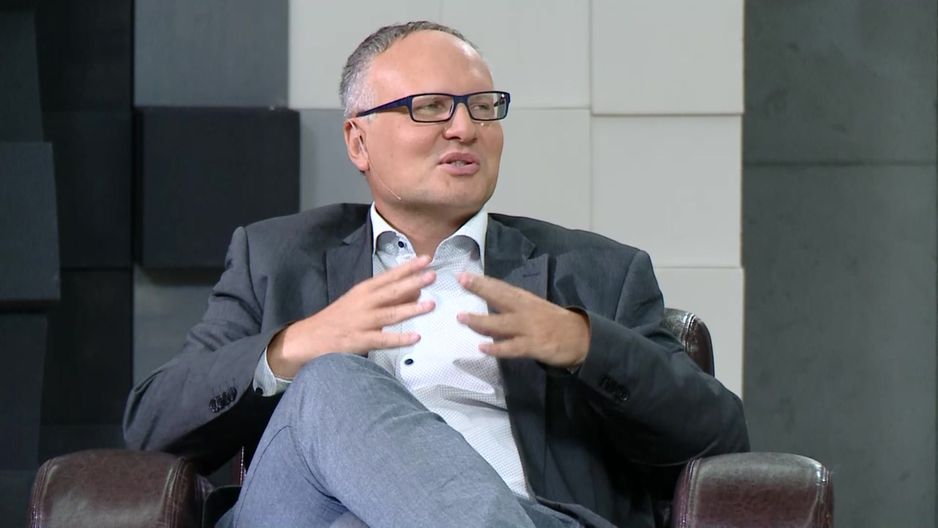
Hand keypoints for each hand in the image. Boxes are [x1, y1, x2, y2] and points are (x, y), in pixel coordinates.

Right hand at [267, 255, 435, 378]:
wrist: (311, 337)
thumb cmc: (339, 317)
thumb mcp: (360, 300)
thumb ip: (387, 295)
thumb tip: (415, 290)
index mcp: (364, 290)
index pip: (390, 276)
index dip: (408, 267)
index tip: (426, 259)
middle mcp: (364, 303)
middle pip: (392, 291)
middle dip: (413, 282)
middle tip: (432, 275)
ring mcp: (362, 322)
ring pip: (390, 314)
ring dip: (411, 308)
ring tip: (430, 304)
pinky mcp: (360, 340)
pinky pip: (383, 340)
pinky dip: (399, 338)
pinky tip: (415, 337)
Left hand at [455, 273, 589, 367]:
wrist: (583, 338)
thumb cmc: (557, 323)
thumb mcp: (538, 308)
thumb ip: (517, 306)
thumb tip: (493, 304)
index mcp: (527, 300)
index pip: (502, 288)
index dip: (483, 281)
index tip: (464, 275)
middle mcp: (526, 310)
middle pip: (500, 297)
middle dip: (480, 288)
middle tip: (461, 280)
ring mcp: (530, 327)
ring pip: (501, 323)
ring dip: (481, 320)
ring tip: (462, 318)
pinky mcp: (534, 345)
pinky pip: (512, 347)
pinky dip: (497, 348)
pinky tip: (482, 347)